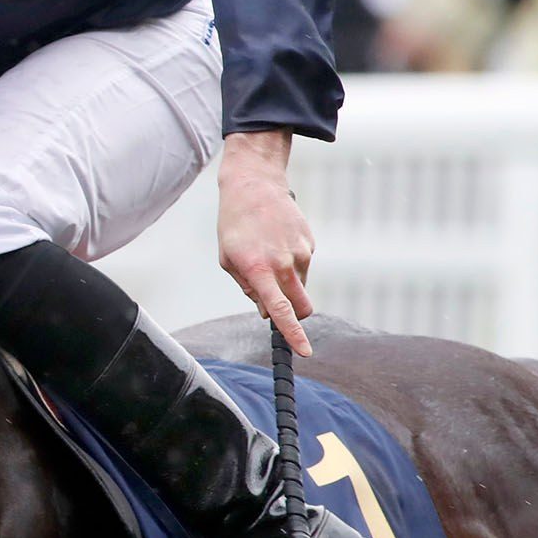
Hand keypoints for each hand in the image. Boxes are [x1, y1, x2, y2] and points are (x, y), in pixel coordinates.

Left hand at [217, 130, 315, 356]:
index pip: (281, 310)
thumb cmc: (234, 225)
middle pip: (303, 306)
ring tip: (266, 256)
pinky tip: (275, 242)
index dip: (293, 334)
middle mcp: (284, 263)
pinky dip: (291, 264)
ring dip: (287, 284)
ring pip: (301, 286)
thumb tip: (268, 312)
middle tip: (278, 303)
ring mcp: (300, 252)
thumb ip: (248, 288)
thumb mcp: (228, 259)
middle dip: (296, 315)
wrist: (254, 185)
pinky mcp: (309, 242)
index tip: (305, 351)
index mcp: (259, 270)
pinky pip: (303, 266)